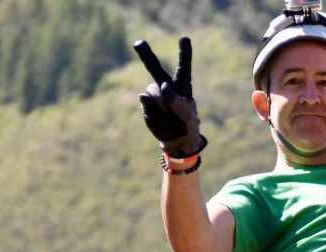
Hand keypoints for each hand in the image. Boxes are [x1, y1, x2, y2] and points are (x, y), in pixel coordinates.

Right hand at [134, 36, 207, 157]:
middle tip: (138, 43)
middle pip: (156, 69)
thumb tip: (163, 86)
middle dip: (146, 56)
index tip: (185, 37)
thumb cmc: (187, 126)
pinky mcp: (146, 104)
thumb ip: (177, 101)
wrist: (177, 140)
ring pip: (152, 89)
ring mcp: (155, 95)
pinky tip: (160, 114)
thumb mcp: (188, 115)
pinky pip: (145, 100)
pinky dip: (152, 107)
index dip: (184, 53)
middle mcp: (167, 87)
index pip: (183, 68)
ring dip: (160, 101)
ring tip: (168, 112)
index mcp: (182, 87)